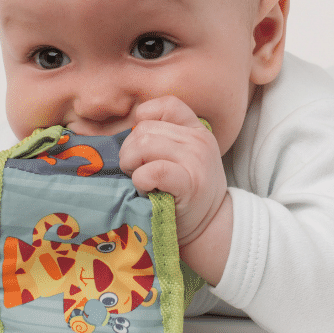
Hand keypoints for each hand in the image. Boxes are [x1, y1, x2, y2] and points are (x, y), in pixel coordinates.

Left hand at [119, 96, 229, 246]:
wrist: (208, 227)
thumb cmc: (185, 192)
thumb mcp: (183, 156)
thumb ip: (163, 138)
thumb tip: (125, 130)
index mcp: (197, 129)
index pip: (166, 105)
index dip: (144, 120)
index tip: (141, 144)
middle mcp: (199, 140)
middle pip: (145, 129)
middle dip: (129, 151)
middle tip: (135, 171)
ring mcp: (197, 161)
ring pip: (144, 145)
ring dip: (131, 165)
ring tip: (138, 179)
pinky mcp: (190, 184)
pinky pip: (152, 171)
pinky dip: (140, 180)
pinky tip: (145, 189)